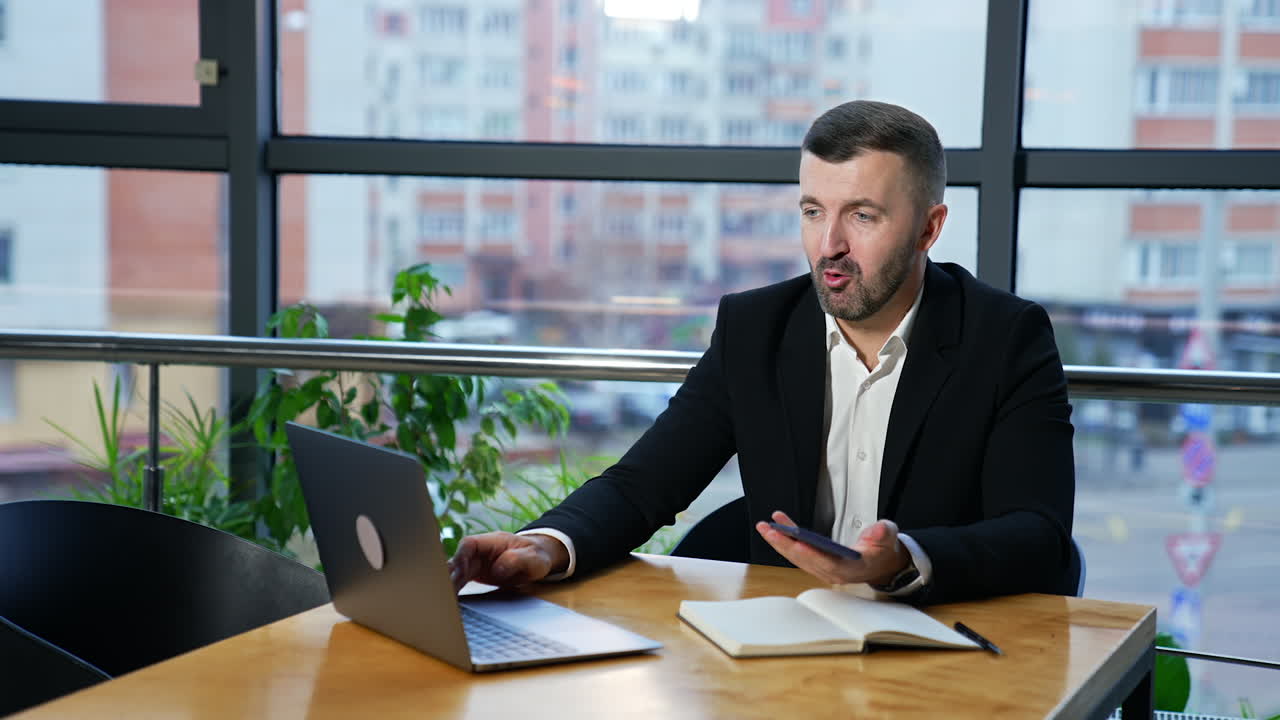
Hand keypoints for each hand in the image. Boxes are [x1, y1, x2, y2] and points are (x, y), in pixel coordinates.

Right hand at [447, 532, 568, 592]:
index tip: (455, 571)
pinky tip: (450, 603)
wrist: (538, 559)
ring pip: (456, 573)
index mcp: (491, 541)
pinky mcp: (475, 575)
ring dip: (449, 586)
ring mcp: (475, 563)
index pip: (468, 544)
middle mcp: (479, 552)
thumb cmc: (536, 555)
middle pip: (457, 560)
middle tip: (442, 592)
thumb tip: (498, 569)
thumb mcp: (533, 557)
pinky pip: (460, 582)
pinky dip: (454, 591)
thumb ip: (516, 560)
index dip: (460, 556)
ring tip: (443, 602)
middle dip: (448, 575)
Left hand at [755, 511, 908, 585]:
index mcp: (852, 568)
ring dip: (780, 542)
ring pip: (798, 557)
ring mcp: (823, 569)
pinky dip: (786, 539)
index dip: (813, 555)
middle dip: (786, 545)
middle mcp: (834, 572)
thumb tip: (879, 530)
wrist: (881, 563)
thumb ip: (883, 533)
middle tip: (770, 531)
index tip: (798, 543)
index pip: (829, 564)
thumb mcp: (888, 538)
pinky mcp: (817, 563)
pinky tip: (776, 525)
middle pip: (806, 560)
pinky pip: (798, 552)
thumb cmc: (882, 551)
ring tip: (765, 526)